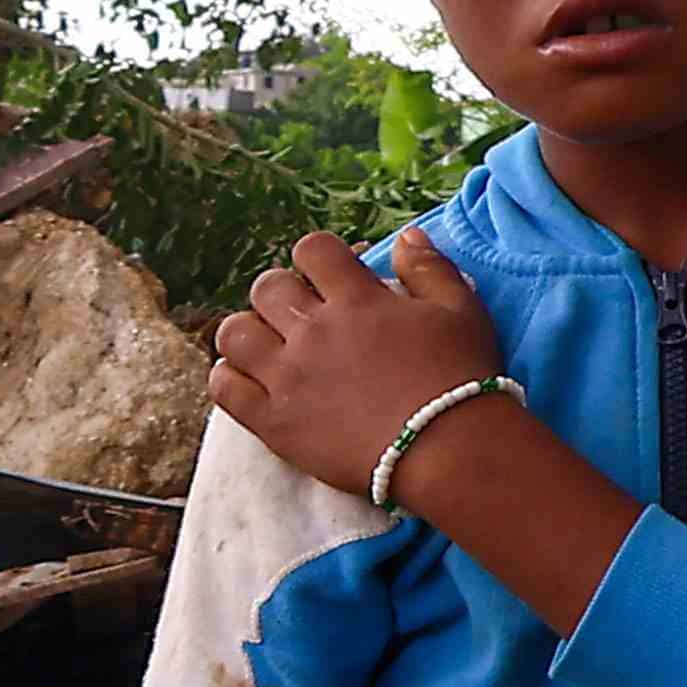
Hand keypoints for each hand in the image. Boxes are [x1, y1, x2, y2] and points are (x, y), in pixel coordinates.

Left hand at [208, 228, 501, 506]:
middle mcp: (313, 331)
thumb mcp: (462, 311)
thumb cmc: (461, 379)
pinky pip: (224, 388)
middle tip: (303, 313)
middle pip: (267, 287)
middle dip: (283, 291)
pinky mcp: (273, 421)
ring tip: (270, 345)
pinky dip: (229, 376)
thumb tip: (405, 236)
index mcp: (357, 299)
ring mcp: (287, 377)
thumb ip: (429, 268)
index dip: (319, 256)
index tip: (331, 275)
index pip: (313, 250)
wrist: (447, 451)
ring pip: (234, 333)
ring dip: (249, 331)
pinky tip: (251, 379)